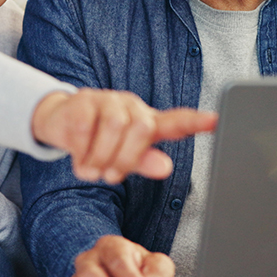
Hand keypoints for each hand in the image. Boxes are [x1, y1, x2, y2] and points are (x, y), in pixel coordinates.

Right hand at [32, 89, 217, 182]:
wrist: (60, 123)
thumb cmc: (100, 142)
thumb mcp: (123, 157)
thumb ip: (144, 161)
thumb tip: (166, 166)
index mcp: (147, 121)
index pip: (177, 120)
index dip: (196, 121)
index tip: (216, 120)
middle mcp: (131, 106)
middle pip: (142, 128)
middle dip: (126, 158)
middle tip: (110, 175)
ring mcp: (107, 100)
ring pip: (115, 126)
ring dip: (101, 156)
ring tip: (92, 170)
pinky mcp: (83, 100)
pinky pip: (86, 127)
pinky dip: (82, 150)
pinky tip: (79, 158)